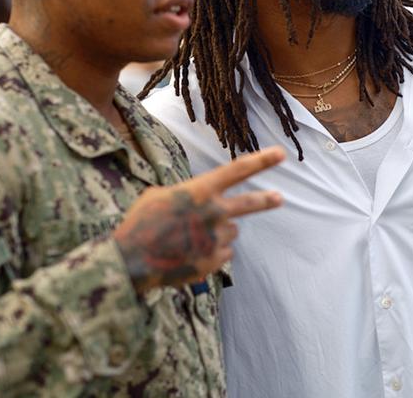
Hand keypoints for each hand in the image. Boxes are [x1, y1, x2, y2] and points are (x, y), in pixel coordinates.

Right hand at [113, 147, 285, 291]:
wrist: (132, 260)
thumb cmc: (141, 223)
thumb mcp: (159, 196)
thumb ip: (186, 194)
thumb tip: (198, 202)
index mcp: (200, 190)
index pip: (238, 170)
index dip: (262, 160)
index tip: (280, 153)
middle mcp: (213, 212)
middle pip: (249, 203)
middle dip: (266, 200)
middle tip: (279, 198)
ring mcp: (216, 238)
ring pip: (230, 230)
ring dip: (217, 232)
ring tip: (190, 237)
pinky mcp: (214, 260)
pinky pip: (224, 252)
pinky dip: (212, 252)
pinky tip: (190, 253)